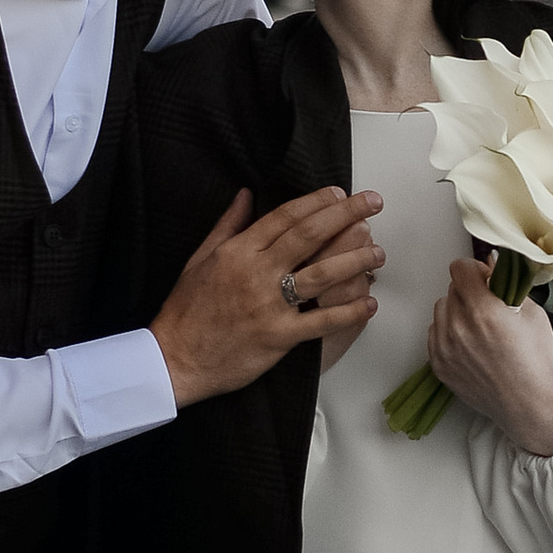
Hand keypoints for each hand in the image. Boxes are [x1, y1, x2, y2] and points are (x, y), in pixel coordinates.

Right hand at [148, 185, 384, 409]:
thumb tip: (247, 194)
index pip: (285, 217)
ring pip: (322, 275)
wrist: (175, 358)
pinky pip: (321, 322)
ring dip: (355, 261)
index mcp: (238, 251)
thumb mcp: (200, 258)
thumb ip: (228, 225)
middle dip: (346, 216)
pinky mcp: (278, 337)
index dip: (317, 202)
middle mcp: (256, 273)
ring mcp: (269, 305)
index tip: (341, 193)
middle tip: (374, 203)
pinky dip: (349, 312)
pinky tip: (369, 302)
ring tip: (378, 252)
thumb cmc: (186, 310)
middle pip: (310, 236)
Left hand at [427, 259, 552, 457]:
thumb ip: (507, 285)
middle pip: (452, 289)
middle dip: (469, 292)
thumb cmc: (538, 363)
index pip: (460, 268)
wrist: (532, 405)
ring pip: (441, 310)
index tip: (486, 279)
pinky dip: (449, 333)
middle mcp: (458, 327)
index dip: (476, 270)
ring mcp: (444, 348)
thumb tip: (491, 265)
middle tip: (489, 307)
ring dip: (457, 312)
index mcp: (483, 310)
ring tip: (480, 328)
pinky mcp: (438, 365)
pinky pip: (435, 334)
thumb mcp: (533, 314)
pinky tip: (471, 344)